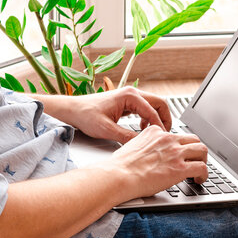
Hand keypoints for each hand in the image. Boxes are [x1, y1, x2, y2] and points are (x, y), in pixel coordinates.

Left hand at [33, 87, 171, 143]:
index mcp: (129, 96)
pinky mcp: (126, 102)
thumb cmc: (85, 115)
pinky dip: (148, 118)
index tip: (162, 139)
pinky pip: (145, 108)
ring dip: (157, 118)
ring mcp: (130, 96)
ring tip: (154, 134)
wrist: (73, 110)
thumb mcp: (107, 130)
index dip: (159, 126)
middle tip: (164, 135)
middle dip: (164, 119)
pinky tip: (142, 129)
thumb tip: (142, 144)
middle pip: (159, 103)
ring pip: (153, 105)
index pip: (153, 111)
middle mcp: (132, 93)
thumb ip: (126, 137)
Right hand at [108, 125, 207, 197]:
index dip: (180, 145)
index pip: (175, 135)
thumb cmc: (120, 165)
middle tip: (195, 159)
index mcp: (155, 132)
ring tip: (200, 169)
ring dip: (203, 160)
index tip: (180, 153)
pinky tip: (199, 179)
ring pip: (202, 150)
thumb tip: (147, 154)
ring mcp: (175, 153)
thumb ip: (145, 145)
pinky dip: (204, 174)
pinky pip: (202, 167)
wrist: (119, 175)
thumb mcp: (132, 144)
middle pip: (193, 139)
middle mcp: (168, 139)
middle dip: (196, 149)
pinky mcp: (180, 168)